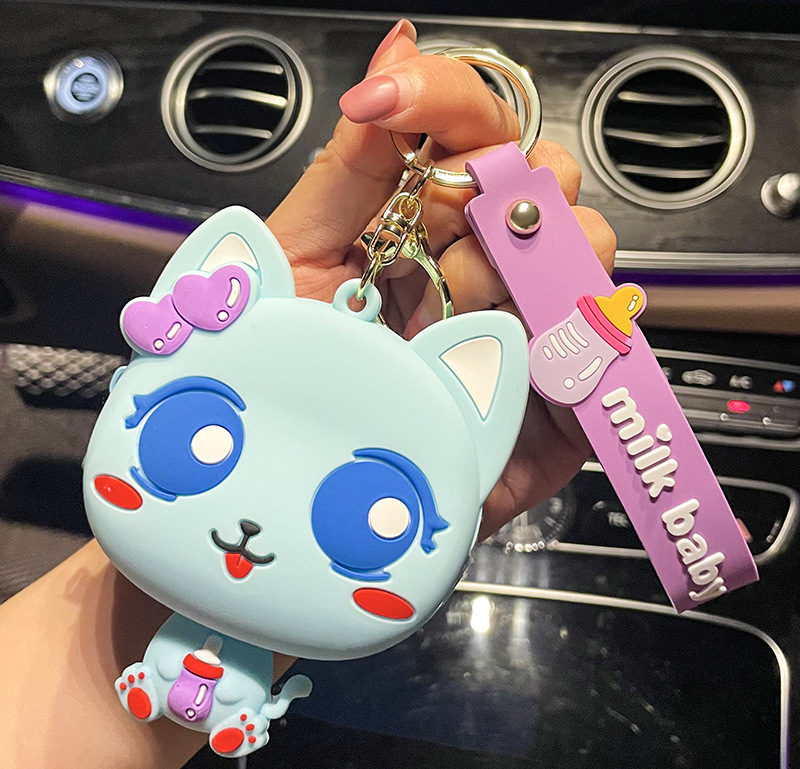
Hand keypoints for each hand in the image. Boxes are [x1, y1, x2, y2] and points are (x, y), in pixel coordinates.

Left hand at [267, 20, 616, 538]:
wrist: (305, 493)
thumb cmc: (294, 380)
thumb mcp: (299, 260)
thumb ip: (349, 165)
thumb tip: (394, 52)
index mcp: (428, 229)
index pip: (475, 130)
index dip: (446, 100)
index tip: (392, 103)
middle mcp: (484, 268)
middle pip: (547, 177)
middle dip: (494, 194)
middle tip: (432, 242)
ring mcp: (526, 329)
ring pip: (586, 247)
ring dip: (520, 266)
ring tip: (457, 313)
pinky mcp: (558, 400)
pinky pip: (607, 347)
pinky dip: (571, 338)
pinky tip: (518, 353)